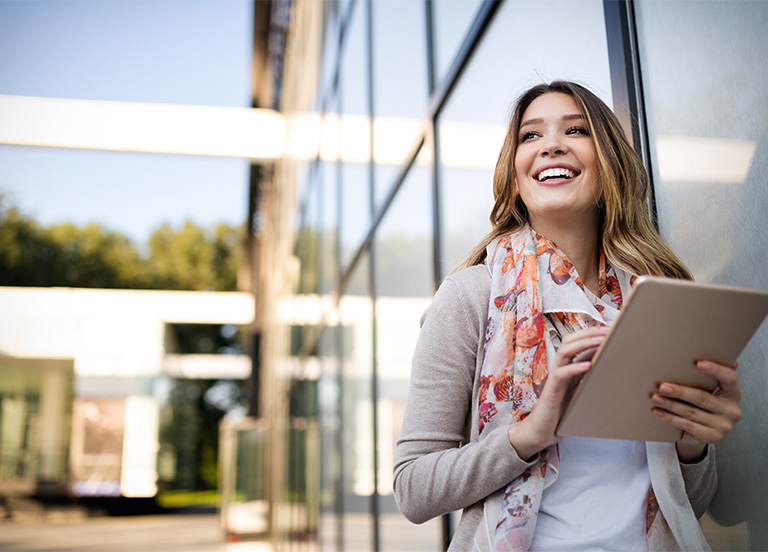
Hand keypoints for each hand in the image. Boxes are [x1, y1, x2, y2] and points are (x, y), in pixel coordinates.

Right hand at [507, 325, 609, 459]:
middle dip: (589, 332)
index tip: (611, 329)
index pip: (576, 342)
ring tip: (600, 340)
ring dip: (583, 343)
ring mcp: (554, 379)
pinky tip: (588, 365)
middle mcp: (560, 369)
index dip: (592, 333)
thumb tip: (611, 370)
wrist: (542, 432)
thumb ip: (589, 381)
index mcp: (568, 368)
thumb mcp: (580, 394)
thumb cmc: (563, 415)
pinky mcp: (551, 391)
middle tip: (609, 330)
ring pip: (564, 352)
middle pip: (569, 341)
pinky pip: (561, 374)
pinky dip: (574, 368)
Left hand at [651, 360, 742, 462]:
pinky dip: (670, 418)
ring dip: (670, 405)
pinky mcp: (712, 437)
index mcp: (733, 392)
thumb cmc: (703, 403)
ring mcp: (723, 425)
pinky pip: (687, 426)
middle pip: (703, 398)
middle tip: (662, 386)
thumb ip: (711, 373)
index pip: (730, 378)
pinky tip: (658, 412)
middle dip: (680, 391)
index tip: (698, 364)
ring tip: (655, 398)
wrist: (701, 431)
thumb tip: (717, 355)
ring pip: (692, 412)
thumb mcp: (709, 388)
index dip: (715, 370)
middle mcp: (731, 409)